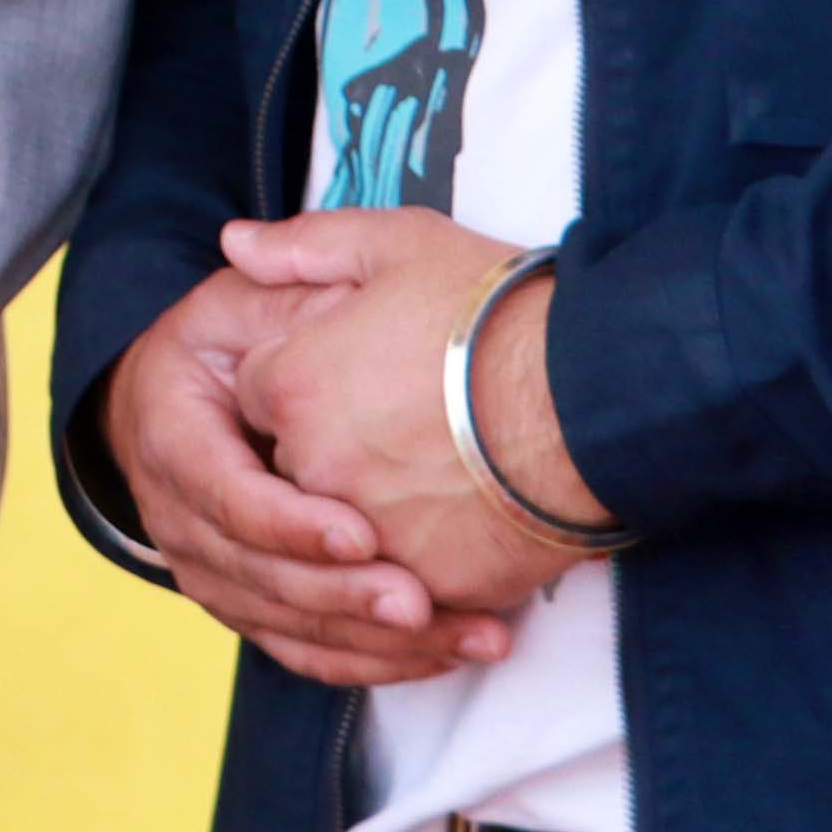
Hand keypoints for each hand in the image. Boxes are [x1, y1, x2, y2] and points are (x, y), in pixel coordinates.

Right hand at [100, 265, 514, 687]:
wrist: (194, 399)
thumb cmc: (238, 337)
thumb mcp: (255, 291)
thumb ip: (280, 267)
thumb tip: (247, 244)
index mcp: (171, 432)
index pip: (222, 491)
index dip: (287, 521)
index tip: (358, 534)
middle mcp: (177, 515)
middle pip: (254, 576)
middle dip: (340, 597)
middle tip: (418, 601)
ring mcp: (210, 569)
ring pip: (286, 627)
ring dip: (375, 643)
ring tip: (464, 635)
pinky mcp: (253, 605)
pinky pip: (307, 652)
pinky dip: (376, 662)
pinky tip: (448, 653)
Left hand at [217, 208, 607, 612]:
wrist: (596, 394)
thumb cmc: (500, 313)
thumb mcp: (400, 245)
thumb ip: (307, 246)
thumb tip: (236, 245)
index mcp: (296, 387)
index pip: (259, 393)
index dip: (303, 377)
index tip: (352, 372)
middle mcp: (316, 467)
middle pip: (294, 468)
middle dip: (330, 450)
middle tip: (403, 423)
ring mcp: (371, 535)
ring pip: (347, 536)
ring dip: (375, 514)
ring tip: (438, 479)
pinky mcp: (429, 584)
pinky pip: (405, 585)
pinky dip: (425, 564)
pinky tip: (463, 528)